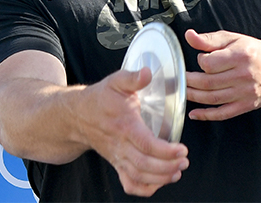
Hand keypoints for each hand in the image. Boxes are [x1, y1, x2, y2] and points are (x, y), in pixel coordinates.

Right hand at [78, 67, 189, 195]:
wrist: (77, 115)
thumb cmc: (100, 98)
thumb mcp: (116, 81)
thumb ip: (133, 77)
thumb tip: (147, 72)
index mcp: (124, 125)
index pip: (146, 144)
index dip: (165, 151)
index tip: (182, 149)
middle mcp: (120, 145)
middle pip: (144, 164)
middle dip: (167, 167)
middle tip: (184, 161)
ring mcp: (118, 157)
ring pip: (138, 176)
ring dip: (160, 178)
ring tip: (177, 171)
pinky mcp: (117, 163)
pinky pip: (129, 183)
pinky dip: (144, 188)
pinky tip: (160, 182)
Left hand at [184, 29, 260, 120]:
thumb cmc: (256, 52)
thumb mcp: (235, 40)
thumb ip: (210, 40)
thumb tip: (189, 36)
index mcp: (240, 55)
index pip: (210, 63)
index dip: (200, 61)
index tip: (200, 60)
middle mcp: (244, 75)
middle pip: (208, 82)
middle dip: (189, 81)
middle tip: (179, 78)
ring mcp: (246, 92)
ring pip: (212, 98)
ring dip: (193, 96)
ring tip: (183, 91)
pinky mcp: (247, 105)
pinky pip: (223, 113)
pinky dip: (206, 115)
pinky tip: (194, 113)